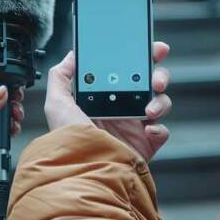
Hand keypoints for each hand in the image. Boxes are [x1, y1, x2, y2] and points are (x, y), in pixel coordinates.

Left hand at [0, 84, 24, 176]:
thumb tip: (2, 90)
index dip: (3, 86)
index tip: (14, 93)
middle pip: (1, 98)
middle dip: (12, 103)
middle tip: (16, 109)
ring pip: (5, 113)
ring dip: (13, 117)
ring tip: (14, 122)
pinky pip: (5, 128)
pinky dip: (11, 129)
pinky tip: (11, 131)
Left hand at [44, 42, 171, 160]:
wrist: (85, 172)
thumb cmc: (70, 140)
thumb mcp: (57, 103)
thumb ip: (61, 76)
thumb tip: (71, 55)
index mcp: (103, 97)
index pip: (126, 71)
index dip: (140, 57)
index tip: (150, 47)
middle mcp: (121, 109)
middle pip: (149, 83)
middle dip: (158, 74)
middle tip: (155, 77)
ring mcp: (135, 127)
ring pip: (160, 103)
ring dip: (160, 101)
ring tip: (148, 109)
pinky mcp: (145, 145)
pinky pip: (162, 131)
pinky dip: (159, 128)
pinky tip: (147, 129)